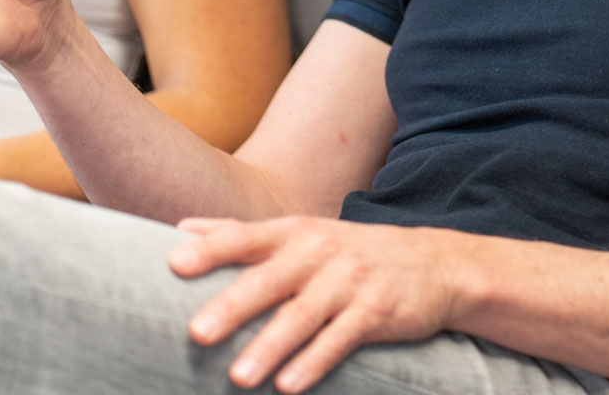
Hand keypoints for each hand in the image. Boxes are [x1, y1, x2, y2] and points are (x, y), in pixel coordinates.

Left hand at [170, 215, 464, 392]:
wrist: (434, 264)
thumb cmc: (349, 252)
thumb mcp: (301, 233)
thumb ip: (241, 233)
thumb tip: (182, 229)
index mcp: (295, 233)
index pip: (246, 237)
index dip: (211, 249)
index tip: (173, 264)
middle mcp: (320, 252)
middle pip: (271, 279)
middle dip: (234, 306)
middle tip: (198, 333)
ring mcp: (351, 280)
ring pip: (304, 315)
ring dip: (271, 346)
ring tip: (239, 377)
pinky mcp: (378, 310)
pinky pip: (342, 338)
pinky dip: (315, 361)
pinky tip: (289, 384)